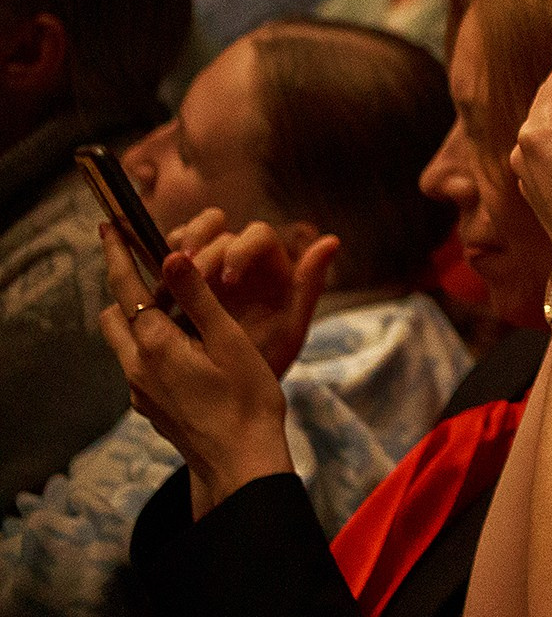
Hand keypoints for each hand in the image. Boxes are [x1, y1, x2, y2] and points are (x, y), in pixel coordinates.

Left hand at [96, 226, 292, 517]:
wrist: (241, 463)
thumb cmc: (247, 401)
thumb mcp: (230, 341)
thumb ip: (198, 298)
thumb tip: (171, 257)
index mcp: (157, 344)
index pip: (126, 287)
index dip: (117, 254)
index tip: (109, 227)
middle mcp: (138, 367)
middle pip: (114, 315)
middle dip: (125, 289)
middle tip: (150, 271)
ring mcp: (141, 391)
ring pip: (125, 342)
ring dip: (139, 320)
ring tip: (175, 313)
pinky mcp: (151, 408)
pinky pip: (139, 366)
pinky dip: (152, 347)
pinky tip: (187, 354)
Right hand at [167, 208, 338, 375]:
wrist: (233, 389)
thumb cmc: (268, 356)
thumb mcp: (290, 328)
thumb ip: (309, 284)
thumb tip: (331, 240)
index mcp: (269, 263)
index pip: (257, 235)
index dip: (241, 250)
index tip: (228, 281)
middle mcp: (238, 257)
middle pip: (216, 226)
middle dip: (200, 243)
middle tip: (188, 272)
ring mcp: (206, 265)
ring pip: (187, 236)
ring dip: (175, 248)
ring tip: (166, 278)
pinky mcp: (179, 280)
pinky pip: (165, 262)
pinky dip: (159, 268)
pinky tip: (154, 291)